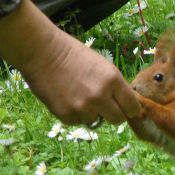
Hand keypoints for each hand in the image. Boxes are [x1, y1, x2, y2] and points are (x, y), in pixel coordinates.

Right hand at [25, 34, 139, 125]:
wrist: (42, 52)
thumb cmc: (73, 55)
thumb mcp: (102, 65)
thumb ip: (114, 85)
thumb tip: (123, 104)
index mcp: (112, 80)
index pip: (132, 106)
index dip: (130, 109)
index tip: (127, 110)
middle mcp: (100, 96)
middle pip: (118, 120)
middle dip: (114, 115)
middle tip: (106, 108)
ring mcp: (83, 108)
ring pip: (96, 122)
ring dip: (91, 113)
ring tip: (79, 96)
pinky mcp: (66, 115)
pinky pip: (78, 122)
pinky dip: (74, 114)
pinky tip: (67, 98)